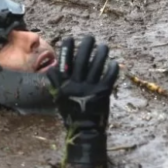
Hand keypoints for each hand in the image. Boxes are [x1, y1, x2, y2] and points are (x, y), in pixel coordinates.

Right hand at [47, 36, 118, 167]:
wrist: (84, 130)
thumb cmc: (71, 111)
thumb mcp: (58, 97)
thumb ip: (55, 82)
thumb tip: (53, 66)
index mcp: (64, 84)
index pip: (64, 61)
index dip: (67, 48)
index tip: (70, 38)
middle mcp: (76, 84)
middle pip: (81, 59)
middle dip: (86, 45)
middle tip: (90, 37)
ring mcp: (90, 87)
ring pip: (97, 64)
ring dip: (101, 53)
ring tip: (104, 46)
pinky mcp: (104, 92)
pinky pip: (109, 76)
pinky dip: (112, 68)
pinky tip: (114, 62)